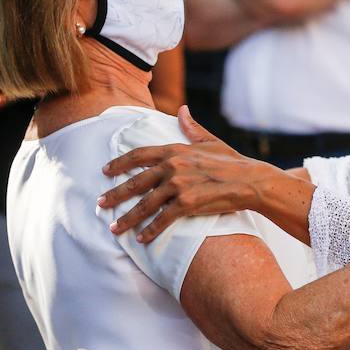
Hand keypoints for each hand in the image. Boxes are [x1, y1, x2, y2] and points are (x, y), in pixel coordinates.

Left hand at [100, 106, 271, 242]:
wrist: (249, 180)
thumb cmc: (231, 161)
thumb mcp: (209, 141)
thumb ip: (191, 127)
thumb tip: (182, 110)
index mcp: (175, 150)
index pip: (138, 155)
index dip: (119, 163)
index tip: (104, 171)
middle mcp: (173, 166)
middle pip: (135, 182)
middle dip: (115, 194)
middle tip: (100, 203)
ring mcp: (179, 185)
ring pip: (145, 204)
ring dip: (128, 218)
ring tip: (114, 228)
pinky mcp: (188, 203)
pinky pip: (163, 219)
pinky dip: (151, 230)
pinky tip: (142, 238)